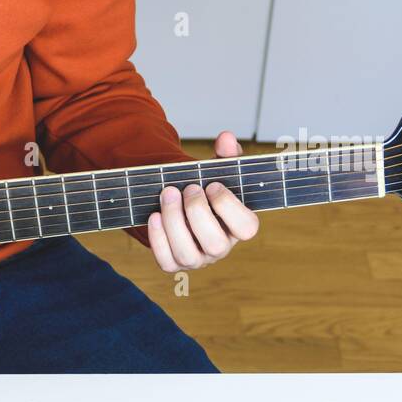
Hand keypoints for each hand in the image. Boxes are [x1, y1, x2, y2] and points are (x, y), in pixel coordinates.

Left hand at [147, 131, 259, 272]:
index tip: (213, 185)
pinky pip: (166, 261)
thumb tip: (226, 138)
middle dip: (198, 212)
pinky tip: (154, 215)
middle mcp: (220, 248)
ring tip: (168, 193)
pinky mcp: (174, 263)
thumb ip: (226, 155)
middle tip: (188, 187)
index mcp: (238, 227)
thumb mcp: (217, 171)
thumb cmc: (204, 189)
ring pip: (188, 255)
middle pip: (215, 244)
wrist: (180, 206)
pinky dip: (158, 238)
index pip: (247, 228)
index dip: (230, 207)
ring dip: (174, 222)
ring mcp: (197, 259)